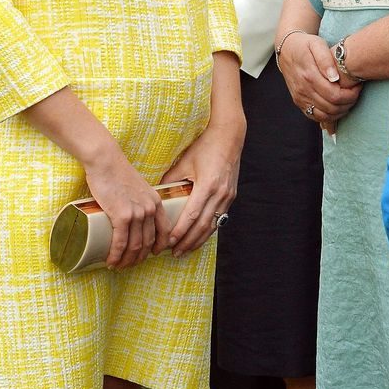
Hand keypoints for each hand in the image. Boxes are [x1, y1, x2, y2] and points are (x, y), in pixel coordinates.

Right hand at [83, 148, 172, 270]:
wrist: (105, 160)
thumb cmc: (116, 171)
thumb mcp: (137, 186)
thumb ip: (139, 200)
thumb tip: (130, 214)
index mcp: (156, 202)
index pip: (165, 231)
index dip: (159, 246)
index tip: (152, 254)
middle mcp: (150, 209)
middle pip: (149, 242)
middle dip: (139, 258)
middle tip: (129, 264)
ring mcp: (137, 213)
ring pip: (135, 246)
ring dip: (127, 260)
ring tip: (118, 265)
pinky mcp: (122, 215)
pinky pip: (121, 242)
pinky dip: (116, 255)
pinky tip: (112, 261)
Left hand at [161, 119, 243, 256]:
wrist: (229, 136)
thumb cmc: (204, 146)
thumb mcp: (184, 162)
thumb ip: (171, 180)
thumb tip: (157, 195)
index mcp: (207, 185)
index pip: (192, 215)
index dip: (180, 231)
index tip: (169, 242)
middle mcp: (220, 194)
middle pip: (202, 225)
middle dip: (188, 241)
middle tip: (174, 252)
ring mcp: (228, 196)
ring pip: (212, 225)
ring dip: (198, 240)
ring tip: (185, 250)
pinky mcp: (231, 196)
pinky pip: (219, 218)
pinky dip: (207, 230)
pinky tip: (198, 237)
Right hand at [277, 32, 361, 123]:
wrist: (286, 50)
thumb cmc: (305, 45)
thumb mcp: (316, 44)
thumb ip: (325, 59)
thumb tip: (334, 78)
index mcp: (309, 76)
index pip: (335, 95)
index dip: (351, 94)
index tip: (357, 85)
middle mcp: (303, 90)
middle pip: (332, 107)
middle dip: (349, 102)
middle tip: (356, 92)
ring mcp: (300, 98)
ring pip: (325, 115)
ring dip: (341, 111)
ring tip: (349, 99)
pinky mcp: (299, 102)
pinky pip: (316, 116)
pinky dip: (329, 116)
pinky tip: (338, 107)